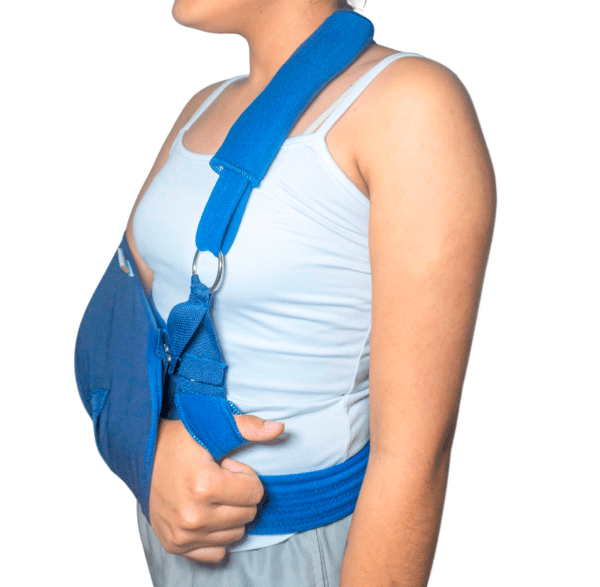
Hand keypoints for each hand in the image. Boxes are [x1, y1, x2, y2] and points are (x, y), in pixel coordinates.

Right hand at [148, 415, 283, 562]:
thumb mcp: (212, 426)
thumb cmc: (176, 440)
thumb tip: (279, 428)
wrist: (139, 456)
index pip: (255, 492)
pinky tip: (205, 513)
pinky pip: (216, 552)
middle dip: (239, 494)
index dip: (244, 475)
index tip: (224, 466)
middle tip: (217, 478)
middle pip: (248, 514)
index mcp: (205, 486)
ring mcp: (183, 535)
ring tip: (208, 493)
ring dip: (229, 514)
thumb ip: (248, 428)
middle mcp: (193, 516)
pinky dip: (216, 535)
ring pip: (235, 534)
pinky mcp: (175, 545)